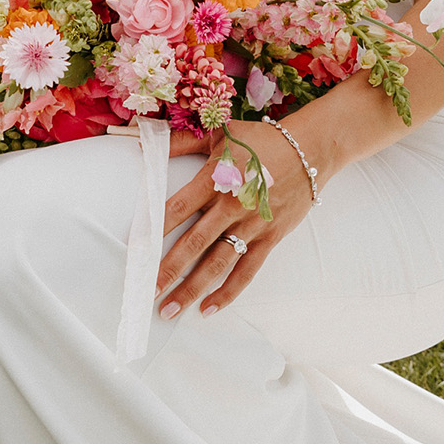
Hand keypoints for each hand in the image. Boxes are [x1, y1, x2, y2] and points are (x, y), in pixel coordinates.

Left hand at [154, 117, 318, 320]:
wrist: (310, 151)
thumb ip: (182, 142)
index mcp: (214, 180)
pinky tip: (208, 308)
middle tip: (146, 291)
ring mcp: (251, 225)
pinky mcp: (269, 239)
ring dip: (192, 289)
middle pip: (193, 243)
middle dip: (168, 269)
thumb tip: (145, 142)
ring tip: (169, 310)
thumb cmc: (260, 141)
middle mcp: (230, 206)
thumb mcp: (219, 134)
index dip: (154, 229)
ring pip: (217, 263)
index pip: (177, 208)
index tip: (134, 250)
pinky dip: (228, 292)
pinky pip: (246, 271)